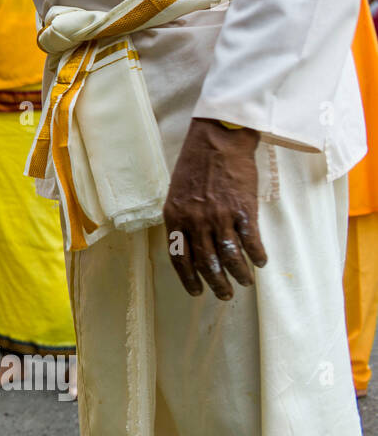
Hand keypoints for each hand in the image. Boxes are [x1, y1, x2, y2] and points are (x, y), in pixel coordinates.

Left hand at [163, 118, 265, 299]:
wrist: (218, 141)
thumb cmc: (196, 166)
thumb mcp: (177, 194)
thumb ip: (181, 220)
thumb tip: (188, 246)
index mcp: (175, 218)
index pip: (179, 258)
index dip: (188, 279)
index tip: (196, 292)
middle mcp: (195, 221)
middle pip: (206, 263)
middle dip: (216, 284)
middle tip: (224, 294)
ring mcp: (219, 216)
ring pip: (230, 257)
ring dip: (239, 274)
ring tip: (244, 281)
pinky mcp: (243, 209)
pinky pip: (251, 241)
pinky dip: (257, 255)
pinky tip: (260, 262)